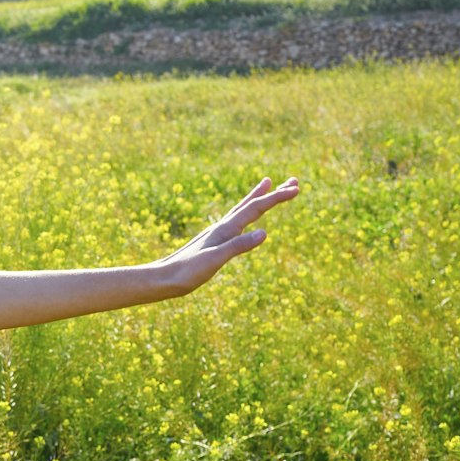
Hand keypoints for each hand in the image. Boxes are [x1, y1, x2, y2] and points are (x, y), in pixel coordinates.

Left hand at [157, 176, 300, 295]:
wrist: (162, 279)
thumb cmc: (187, 272)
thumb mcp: (215, 260)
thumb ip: (238, 246)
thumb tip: (264, 232)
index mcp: (225, 229)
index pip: (256, 208)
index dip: (277, 198)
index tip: (297, 188)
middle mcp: (221, 227)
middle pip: (251, 204)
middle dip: (272, 192)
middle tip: (293, 181)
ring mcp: (217, 233)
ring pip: (242, 210)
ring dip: (258, 197)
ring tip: (268, 183)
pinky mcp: (213, 242)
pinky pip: (235, 222)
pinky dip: (245, 215)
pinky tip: (244, 219)